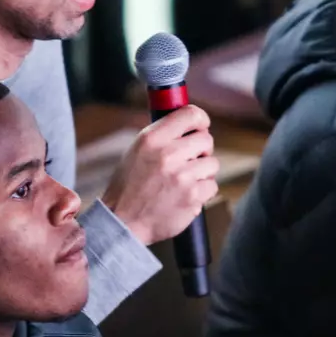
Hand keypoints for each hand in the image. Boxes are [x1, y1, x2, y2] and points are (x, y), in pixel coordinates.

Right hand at [101, 106, 219, 246]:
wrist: (122, 221)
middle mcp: (168, 154)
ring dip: (203, 172)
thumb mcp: (137, 150)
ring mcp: (182, 176)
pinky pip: (212, 186)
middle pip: (206, 139)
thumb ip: (162, 136)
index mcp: (152, 139)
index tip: (201, 127)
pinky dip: (203, 192)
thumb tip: (191, 125)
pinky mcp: (192, 197)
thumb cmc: (129, 186)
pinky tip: (186, 195)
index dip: (201, 120)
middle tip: (191, 160)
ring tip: (185, 180)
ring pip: (212, 163)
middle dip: (202, 150)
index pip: (190, 114)